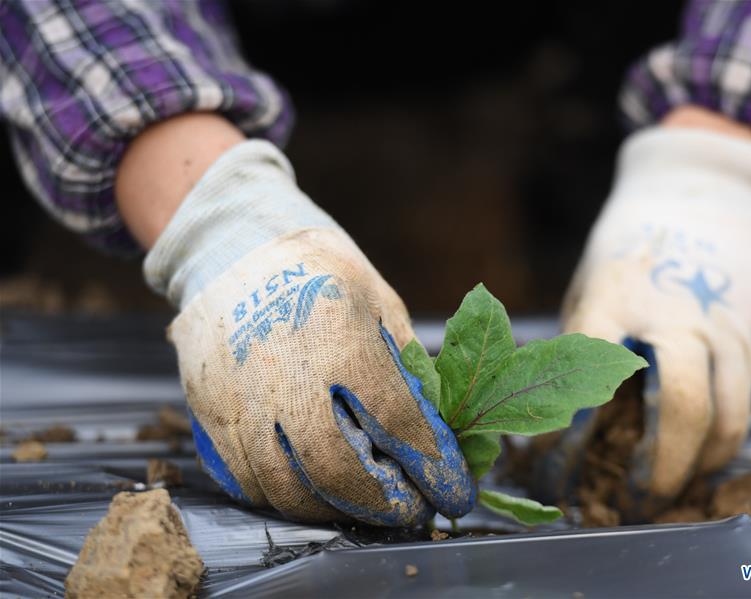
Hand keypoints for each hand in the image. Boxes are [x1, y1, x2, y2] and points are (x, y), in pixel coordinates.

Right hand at [142, 139, 474, 524]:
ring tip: (364, 505)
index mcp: (341, 341)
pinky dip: (285, 497)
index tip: (454, 491)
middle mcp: (287, 377)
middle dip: (383, 504)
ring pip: (285, 488)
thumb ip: (406, 367)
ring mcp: (241, 399)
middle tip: (410, 509)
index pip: (397, 423)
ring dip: (334, 510)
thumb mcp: (379, 303)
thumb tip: (437, 427)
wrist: (236, 248)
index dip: (433, 467)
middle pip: (336, 470)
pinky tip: (313, 491)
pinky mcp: (211, 412)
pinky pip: (245, 480)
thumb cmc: (318, 272)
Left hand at [561, 125, 750, 505]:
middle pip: (681, 407)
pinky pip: (745, 407)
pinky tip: (695, 459)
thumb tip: (550, 415)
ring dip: (696, 470)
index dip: (565, 428)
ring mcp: (725, 329)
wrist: (710, 195)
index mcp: (618, 295)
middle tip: (628, 503)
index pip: (586, 370)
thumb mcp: (591, 284)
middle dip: (657, 470)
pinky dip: (721, 444)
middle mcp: (679, 316)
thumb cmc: (633, 247)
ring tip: (664, 493)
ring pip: (728, 421)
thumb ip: (579, 344)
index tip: (547, 468)